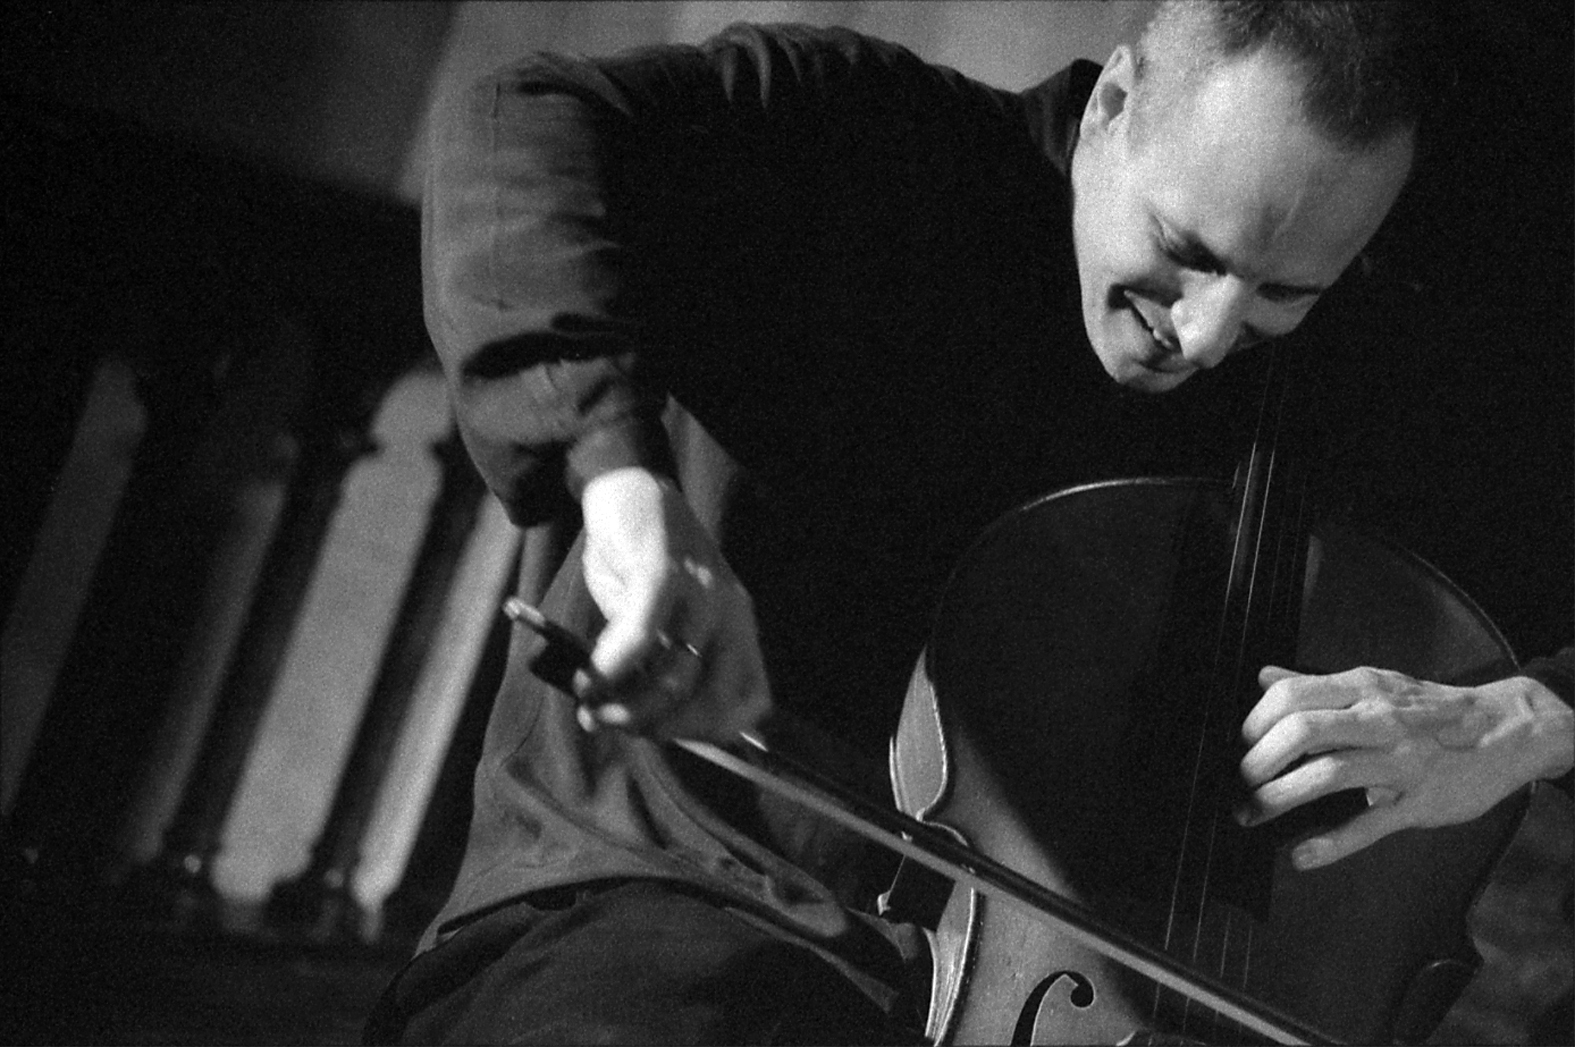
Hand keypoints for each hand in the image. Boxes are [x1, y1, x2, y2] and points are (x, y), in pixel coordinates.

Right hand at [577, 467, 770, 741]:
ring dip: (628, 707)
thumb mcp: (661, 621)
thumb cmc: (640, 563)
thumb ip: (653, 665)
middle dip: (663, 729)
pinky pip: (640, 635)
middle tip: (616, 724)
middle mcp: (729, 613)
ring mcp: (700, 591)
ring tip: (591, 705)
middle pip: (719, 700)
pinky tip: (587, 678)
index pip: (752, 702)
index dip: (709, 733)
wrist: (626, 488)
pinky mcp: (661, 569)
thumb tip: (622, 721)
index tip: (660, 733)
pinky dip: (611, 667)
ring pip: (676, 676)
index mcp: (737, 628)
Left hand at [1237, 665, 1573, 870]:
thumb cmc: (1429, 709)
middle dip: (1260, 760)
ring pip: (1329, 774)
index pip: (1292, 695)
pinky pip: (1369, 826)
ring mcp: (1400, 762)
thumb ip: (1316, 684)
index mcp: (1362, 689)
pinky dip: (1331, 843)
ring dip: (1281, 797)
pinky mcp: (1418, 803)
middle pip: (1303, 731)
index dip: (1256, 721)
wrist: (1506, 730)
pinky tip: (1301, 855)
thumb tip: (1264, 676)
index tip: (1243, 743)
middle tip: (1241, 781)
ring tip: (1252, 813)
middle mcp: (1379, 721)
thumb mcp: (1374, 685)